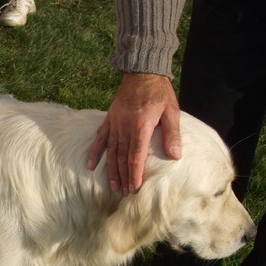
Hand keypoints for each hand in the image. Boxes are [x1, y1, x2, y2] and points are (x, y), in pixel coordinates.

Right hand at [87, 73, 181, 194]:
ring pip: (111, 152)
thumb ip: (172, 134)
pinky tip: (90, 166)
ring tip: (113, 186)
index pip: (136, 156)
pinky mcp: (109, 119)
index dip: (134, 174)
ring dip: (111, 170)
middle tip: (125, 192)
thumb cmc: (159, 92)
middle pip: (122, 158)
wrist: (142, 72)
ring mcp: (115, 124)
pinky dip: (94, 152)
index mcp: (140, 126)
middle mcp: (124, 127)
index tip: (134, 187)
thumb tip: (175, 155)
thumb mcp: (171, 110)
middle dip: (124, 177)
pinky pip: (99, 138)